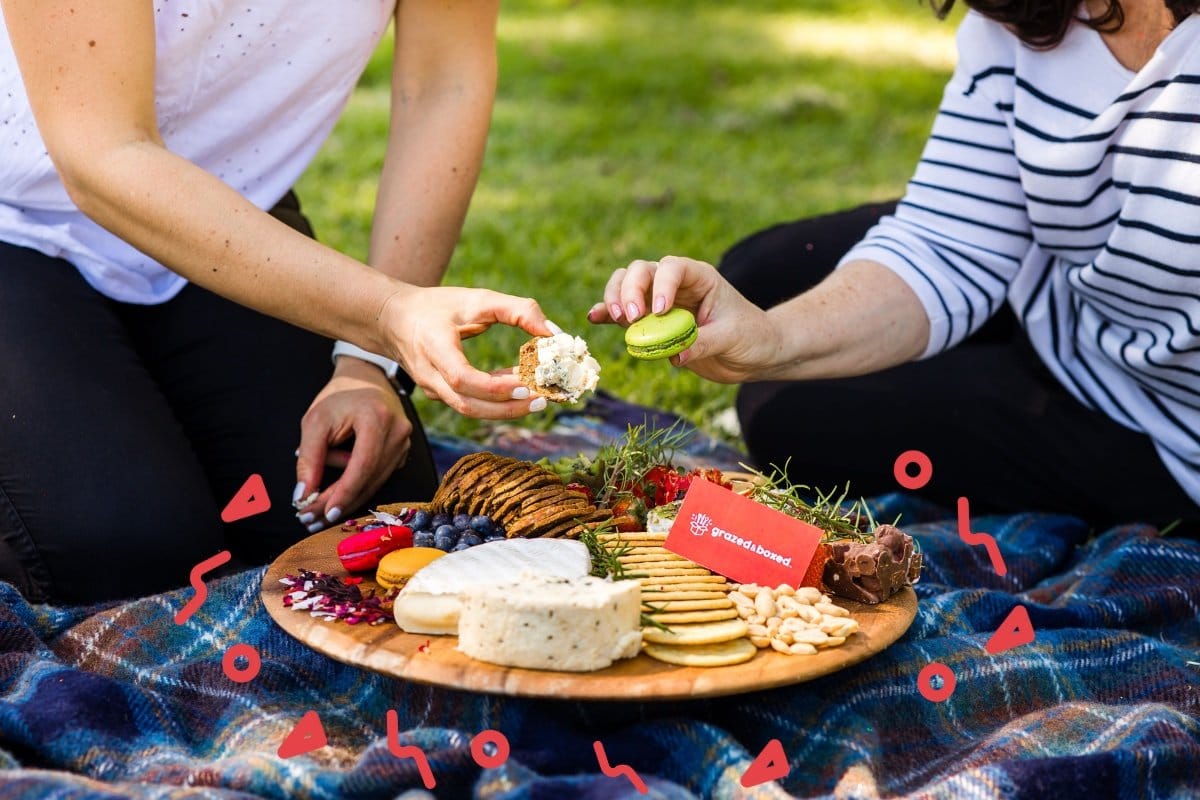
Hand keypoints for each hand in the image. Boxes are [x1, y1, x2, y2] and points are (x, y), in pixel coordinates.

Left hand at [292, 359, 413, 530]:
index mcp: (377, 419)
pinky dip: (358, 485)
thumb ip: (309, 460)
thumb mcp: (315, 422)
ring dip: (347, 496)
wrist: (367, 379)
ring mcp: (405, 443)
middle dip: (340, 501)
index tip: (324, 514)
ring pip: (375, 482)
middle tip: (311, 519)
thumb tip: (303, 497)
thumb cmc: (339, 398)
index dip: (344, 493)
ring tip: (319, 507)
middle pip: (369, 479)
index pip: (362, 466)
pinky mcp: (403, 451)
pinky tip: (338, 489)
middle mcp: (398, 433)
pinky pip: (379, 477)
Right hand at [380, 285, 556, 416]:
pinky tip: (518, 389)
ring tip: (537, 398)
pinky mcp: (438, 394)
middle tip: (542, 400)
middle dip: (508, 408)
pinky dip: (494, 401)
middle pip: (469, 405)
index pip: (462, 378)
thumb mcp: (477, 299)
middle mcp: (429, 374)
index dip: (495, 387)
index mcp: (434, 346)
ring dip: (504, 408)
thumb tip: (553, 333)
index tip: (525, 384)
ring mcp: (431, 388)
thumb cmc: (437, 306)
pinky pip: (469, 403)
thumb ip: (518, 310)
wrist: (393, 319)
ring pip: (470, 409)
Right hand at [588, 255, 778, 383]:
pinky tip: (594, 318)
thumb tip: (674, 356)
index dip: (661, 285)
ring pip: (626, 285)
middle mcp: (676, 283)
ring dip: (616, 298)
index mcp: (699, 277)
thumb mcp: (732, 338)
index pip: (673, 267)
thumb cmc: (750, 336)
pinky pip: (625, 314)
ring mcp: (660, 301)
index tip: (660, 312)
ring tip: (620, 319)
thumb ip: (703, 342)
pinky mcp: (652, 322)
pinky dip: (608, 314)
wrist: (754, 352)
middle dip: (630, 290)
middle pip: (641, 271)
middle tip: (632, 317)